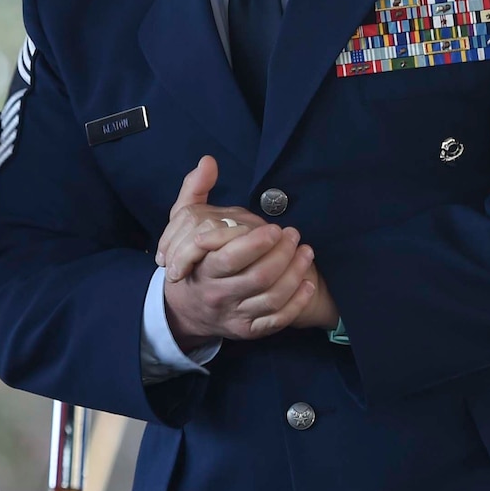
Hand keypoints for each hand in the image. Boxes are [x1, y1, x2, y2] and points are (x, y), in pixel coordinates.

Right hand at [156, 157, 330, 345]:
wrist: (184, 310)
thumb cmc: (192, 261)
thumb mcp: (182, 224)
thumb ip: (194, 191)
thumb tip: (208, 161)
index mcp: (202, 269)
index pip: (230, 258)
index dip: (256, 244)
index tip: (274, 228)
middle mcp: (218, 294)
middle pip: (258, 278)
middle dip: (282, 255)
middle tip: (294, 235)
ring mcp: (235, 314)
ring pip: (271, 298)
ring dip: (295, 274)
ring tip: (306, 252)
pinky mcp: (249, 329)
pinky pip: (277, 319)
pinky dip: (296, 302)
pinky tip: (308, 282)